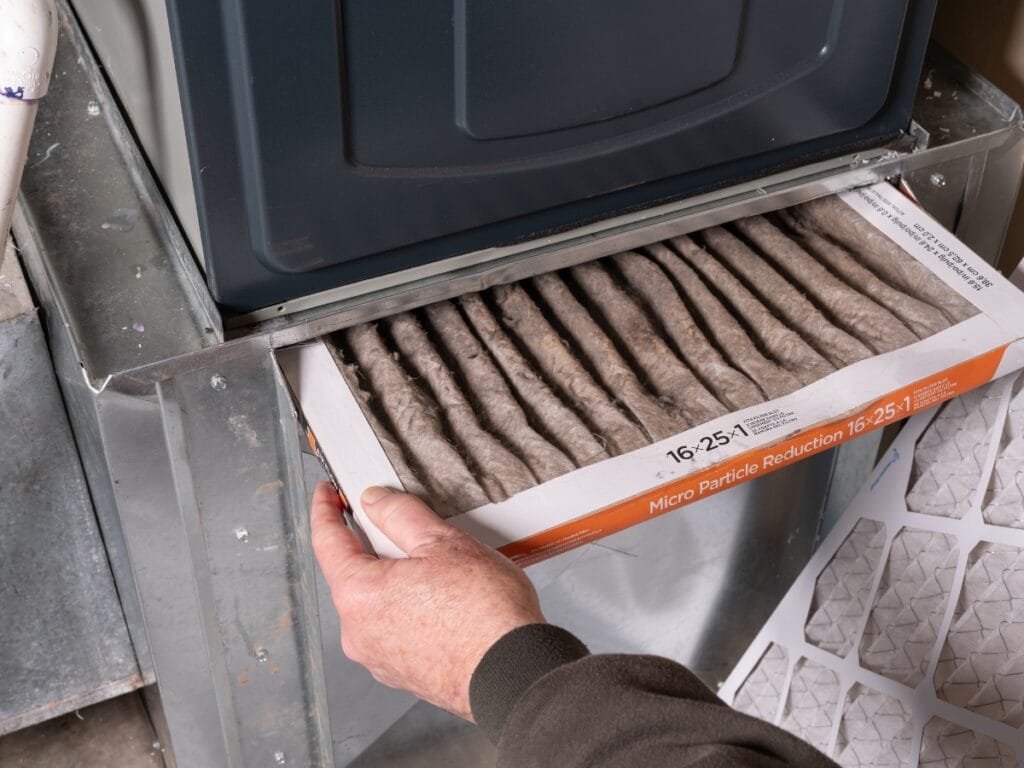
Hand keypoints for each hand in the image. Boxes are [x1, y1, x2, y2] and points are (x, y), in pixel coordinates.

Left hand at [310, 482, 545, 719]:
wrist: (514, 672)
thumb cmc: (484, 613)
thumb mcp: (443, 542)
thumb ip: (400, 515)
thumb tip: (375, 501)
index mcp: (359, 595)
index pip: (326, 542)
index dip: (324, 510)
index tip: (326, 494)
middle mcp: (358, 632)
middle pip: (353, 574)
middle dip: (374, 548)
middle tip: (405, 529)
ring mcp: (379, 658)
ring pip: (377, 604)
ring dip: (397, 582)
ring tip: (440, 572)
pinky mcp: (402, 675)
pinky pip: (395, 630)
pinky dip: (410, 611)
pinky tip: (444, 603)